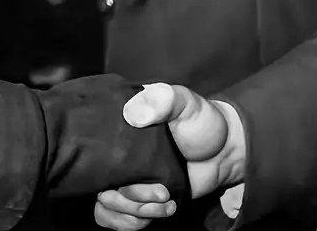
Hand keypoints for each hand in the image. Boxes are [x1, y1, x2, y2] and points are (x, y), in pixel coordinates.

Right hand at [93, 83, 245, 229]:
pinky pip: (115, 218)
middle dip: (130, 198)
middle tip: (161, 192)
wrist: (226, 152)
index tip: (136, 171)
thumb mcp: (185, 102)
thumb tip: (133, 114)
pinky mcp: (137, 199)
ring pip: (106, 205)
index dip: (105, 166)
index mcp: (118, 127)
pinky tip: (156, 213)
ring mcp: (125, 179)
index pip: (90, 147)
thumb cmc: (202, 122)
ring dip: (134, 211)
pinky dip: (131, 222)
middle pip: (99, 184)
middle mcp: (115, 154)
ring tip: (165, 202)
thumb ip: (163, 99)